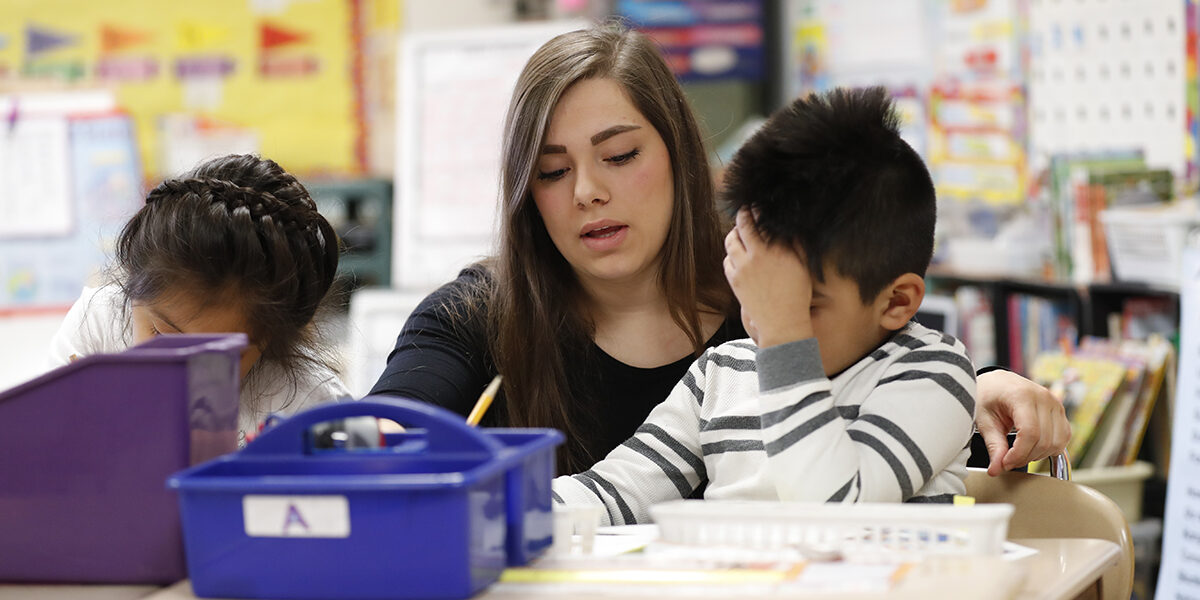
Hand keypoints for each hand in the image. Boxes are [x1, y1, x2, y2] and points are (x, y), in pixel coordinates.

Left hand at [723, 208, 812, 347]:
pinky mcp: (734, 279)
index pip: (764, 220)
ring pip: (731, 240)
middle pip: (744, 224)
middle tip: (745, 210)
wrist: (782, 323)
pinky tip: (738, 254)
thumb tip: (790, 226)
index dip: (760, 210)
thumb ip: (796, 244)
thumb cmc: (796, 295)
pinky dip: (731, 253)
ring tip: (740, 231)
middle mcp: (758, 255)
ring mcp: (743, 267)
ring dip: (734, 232)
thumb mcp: (803, 266)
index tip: (760, 206)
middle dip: (744, 214)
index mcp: (778, 249)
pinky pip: (726, 259)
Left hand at [975, 369, 1070, 475]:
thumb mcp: (984, 420)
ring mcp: (1055, 403)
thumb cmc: (987, 397)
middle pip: (1045, 441)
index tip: (1004, 463)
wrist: (997, 383)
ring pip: (1057, 442)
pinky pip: (1063, 437)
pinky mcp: (1060, 411)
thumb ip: (994, 446)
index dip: (1018, 454)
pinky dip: (1050, 448)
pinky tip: (1031, 447)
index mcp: (1022, 395)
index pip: (1030, 433)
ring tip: (1018, 453)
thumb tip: (996, 470)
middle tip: (1007, 461)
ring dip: (1038, 455)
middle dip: (1025, 457)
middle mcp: (1044, 397)